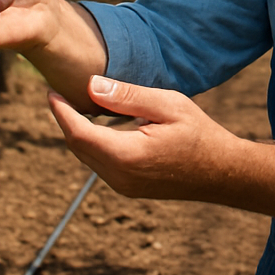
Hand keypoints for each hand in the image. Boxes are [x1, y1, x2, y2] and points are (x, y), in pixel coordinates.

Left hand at [47, 76, 244, 201]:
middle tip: (59, 94)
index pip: (78, 132)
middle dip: (65, 120)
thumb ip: (128, 97)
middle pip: (77, 146)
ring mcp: (124, 187)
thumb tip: (91, 85)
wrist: (223, 173)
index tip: (51, 91)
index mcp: (127, 155)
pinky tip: (99, 126)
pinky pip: (100, 165)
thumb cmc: (200, 133)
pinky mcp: (129, 189)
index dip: (61, 111)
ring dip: (78, 133)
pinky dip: (93, 144)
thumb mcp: (168, 105)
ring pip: (87, 157)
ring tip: (76, 106)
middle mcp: (120, 177)